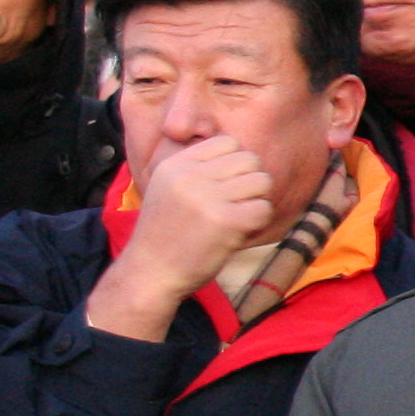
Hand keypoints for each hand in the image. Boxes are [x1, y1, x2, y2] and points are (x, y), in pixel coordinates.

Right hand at [89, 131, 282, 336]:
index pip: (229, 142)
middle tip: (235, 206)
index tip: (225, 188)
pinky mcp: (225, 221)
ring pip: (262, 182)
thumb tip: (245, 154)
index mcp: (177, 164)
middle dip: (250, 183)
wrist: (150, 273)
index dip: (236, 165)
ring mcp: (207, 197)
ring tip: (237, 220)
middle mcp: (190, 175)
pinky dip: (259, 223)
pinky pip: (264, 208)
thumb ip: (199, 168)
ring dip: (256, 202)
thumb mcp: (170, 188)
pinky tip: (240, 233)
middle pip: (251, 159)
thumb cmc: (166, 234)